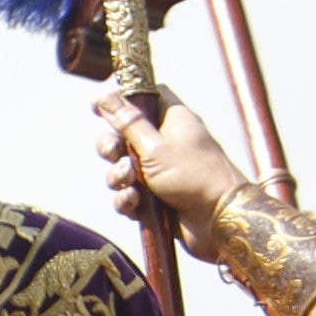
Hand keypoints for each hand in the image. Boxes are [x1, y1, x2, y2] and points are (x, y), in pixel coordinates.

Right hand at [96, 87, 246, 228]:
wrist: (217, 221)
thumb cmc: (195, 176)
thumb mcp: (155, 146)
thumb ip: (128, 122)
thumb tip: (107, 95)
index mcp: (171, 119)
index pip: (142, 98)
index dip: (120, 101)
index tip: (98, 107)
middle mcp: (165, 142)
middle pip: (123, 135)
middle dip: (112, 147)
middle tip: (114, 153)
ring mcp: (160, 171)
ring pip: (122, 168)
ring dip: (118, 177)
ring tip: (131, 183)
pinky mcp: (155, 197)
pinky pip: (129, 193)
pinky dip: (127, 199)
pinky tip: (135, 203)